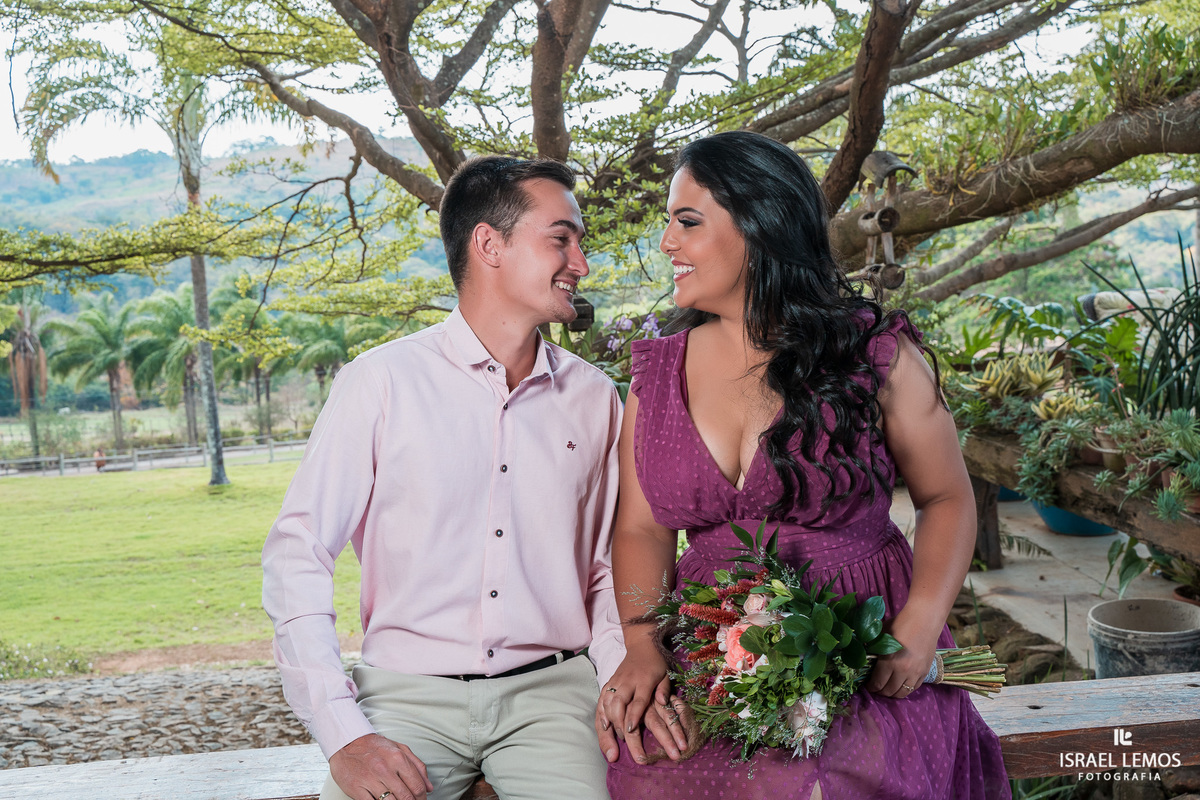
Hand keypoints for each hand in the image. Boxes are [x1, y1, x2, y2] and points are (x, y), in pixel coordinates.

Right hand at [329, 733, 433, 799]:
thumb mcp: (400, 749)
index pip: (417, 786)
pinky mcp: (356, 789)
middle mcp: (385, 769)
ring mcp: (370, 779)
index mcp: (398, 758)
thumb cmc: (375, 747)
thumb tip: (429, 787)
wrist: (347, 743)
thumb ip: (417, 766)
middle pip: (406, 797)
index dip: (422, 798)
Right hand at [595, 644, 687, 763]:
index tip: (630, 729)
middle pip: (619, 702)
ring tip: (614, 733)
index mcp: (645, 680)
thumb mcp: (666, 674)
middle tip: (623, 736)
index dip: (634, 715)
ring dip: (610, 718)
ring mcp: (617, 680)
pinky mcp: (610, 681)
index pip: (638, 699)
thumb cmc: (657, 663)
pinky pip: (602, 697)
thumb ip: (664, 688)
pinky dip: (601, 711)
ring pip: (608, 700)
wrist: (642, 644)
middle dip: (618, 720)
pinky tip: (604, 723)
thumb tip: (663, 702)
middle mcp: (629, 680)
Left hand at [865, 607, 940, 698]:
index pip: (877, 683)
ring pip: (902, 693)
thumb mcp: (881, 635)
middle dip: (880, 692)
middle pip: (889, 691)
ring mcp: (916, 673)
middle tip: (876, 688)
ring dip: (893, 693)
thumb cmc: (900, 624)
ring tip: (888, 688)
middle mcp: (903, 671)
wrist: (924, 620)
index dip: (871, 687)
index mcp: (889, 661)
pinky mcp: (925, 672)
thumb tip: (863, 658)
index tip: (868, 685)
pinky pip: (914, 688)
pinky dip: (905, 689)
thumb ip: (872, 649)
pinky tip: (900, 684)